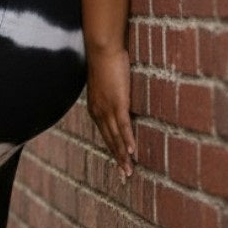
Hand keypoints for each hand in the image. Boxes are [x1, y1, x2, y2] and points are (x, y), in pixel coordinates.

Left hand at [86, 47, 135, 179]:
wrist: (102, 50)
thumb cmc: (106, 63)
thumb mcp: (107, 84)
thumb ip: (112, 95)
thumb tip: (119, 99)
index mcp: (95, 109)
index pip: (105, 134)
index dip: (112, 150)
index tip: (118, 164)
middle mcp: (98, 112)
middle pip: (109, 141)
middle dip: (117, 159)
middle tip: (124, 176)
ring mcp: (107, 109)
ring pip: (116, 138)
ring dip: (123, 156)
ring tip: (129, 171)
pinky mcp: (117, 104)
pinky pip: (123, 126)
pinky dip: (128, 140)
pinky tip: (132, 152)